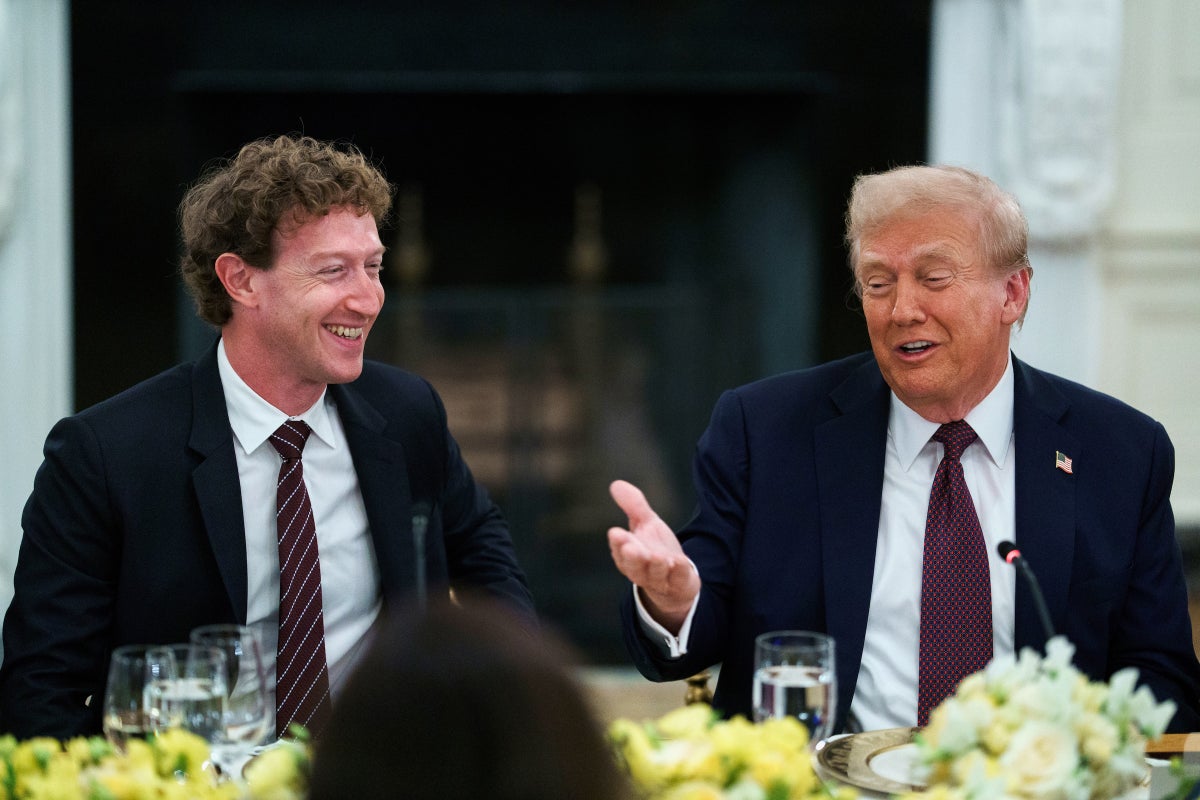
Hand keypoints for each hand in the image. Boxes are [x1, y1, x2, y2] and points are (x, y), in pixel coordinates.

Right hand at [607, 479, 700, 632]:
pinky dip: (678, 572)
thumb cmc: (655, 550)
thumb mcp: (646, 524)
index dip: (618, 542)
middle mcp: (642, 569)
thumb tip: (616, 484)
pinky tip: (679, 562)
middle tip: (630, 548)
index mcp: (628, 555)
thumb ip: (634, 506)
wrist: (676, 581)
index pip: (620, 549)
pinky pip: (678, 579)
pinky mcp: (680, 583)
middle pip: (634, 565)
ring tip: (657, 557)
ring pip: (655, 574)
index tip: (616, 533)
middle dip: (632, 557)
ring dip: (655, 566)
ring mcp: (661, 578)